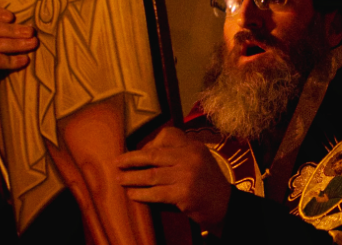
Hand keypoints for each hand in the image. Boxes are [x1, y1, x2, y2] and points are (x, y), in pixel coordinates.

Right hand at [0, 3, 37, 107]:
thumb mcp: (5, 46)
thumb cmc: (3, 68)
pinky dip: (11, 60)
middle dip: (13, 30)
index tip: (12, 16)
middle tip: (32, 33)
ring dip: (16, 44)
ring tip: (32, 44)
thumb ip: (9, 33)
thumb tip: (30, 24)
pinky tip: (24, 61)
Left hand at [115, 126, 231, 234]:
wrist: (225, 205)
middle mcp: (190, 157)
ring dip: (131, 178)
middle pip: (153, 155)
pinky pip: (155, 193)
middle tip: (116, 162)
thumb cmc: (207, 182)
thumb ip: (177, 154)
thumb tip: (145, 153)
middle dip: (131, 159)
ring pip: (151, 175)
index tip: (135, 154)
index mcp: (193, 146)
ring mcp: (187, 176)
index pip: (166, 137)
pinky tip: (132, 194)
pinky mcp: (183, 194)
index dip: (147, 145)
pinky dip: (141, 194)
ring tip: (119, 179)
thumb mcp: (198, 159)